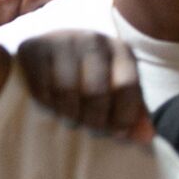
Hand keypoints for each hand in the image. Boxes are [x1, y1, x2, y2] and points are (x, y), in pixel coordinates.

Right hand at [14, 31, 151, 139]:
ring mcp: (60, 40)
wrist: (53, 46)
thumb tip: (145, 138)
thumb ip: (133, 113)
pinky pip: (40, 86)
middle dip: (94, 119)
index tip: (117, 133)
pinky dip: (46, 104)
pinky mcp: (32, 47)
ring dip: (69, 113)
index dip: (122, 116)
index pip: (126, 86)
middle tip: (91, 131)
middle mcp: (92, 39)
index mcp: (119, 49)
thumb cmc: (91, 74)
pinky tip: (51, 107)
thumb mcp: (117, 88)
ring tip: (71, 120)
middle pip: (95, 90)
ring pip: (66, 89)